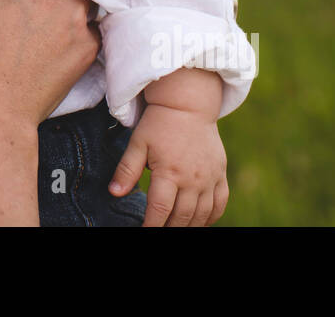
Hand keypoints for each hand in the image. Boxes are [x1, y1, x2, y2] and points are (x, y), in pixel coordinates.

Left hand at [109, 103, 228, 225]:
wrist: (188, 104)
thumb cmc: (159, 123)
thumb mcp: (138, 143)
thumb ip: (126, 170)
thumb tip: (114, 193)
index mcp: (169, 172)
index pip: (160, 209)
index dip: (151, 225)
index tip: (145, 231)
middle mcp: (193, 178)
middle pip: (182, 216)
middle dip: (169, 228)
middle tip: (159, 230)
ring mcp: (210, 177)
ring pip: (202, 214)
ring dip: (189, 226)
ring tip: (176, 228)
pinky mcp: (220, 173)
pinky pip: (220, 202)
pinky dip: (212, 217)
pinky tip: (200, 222)